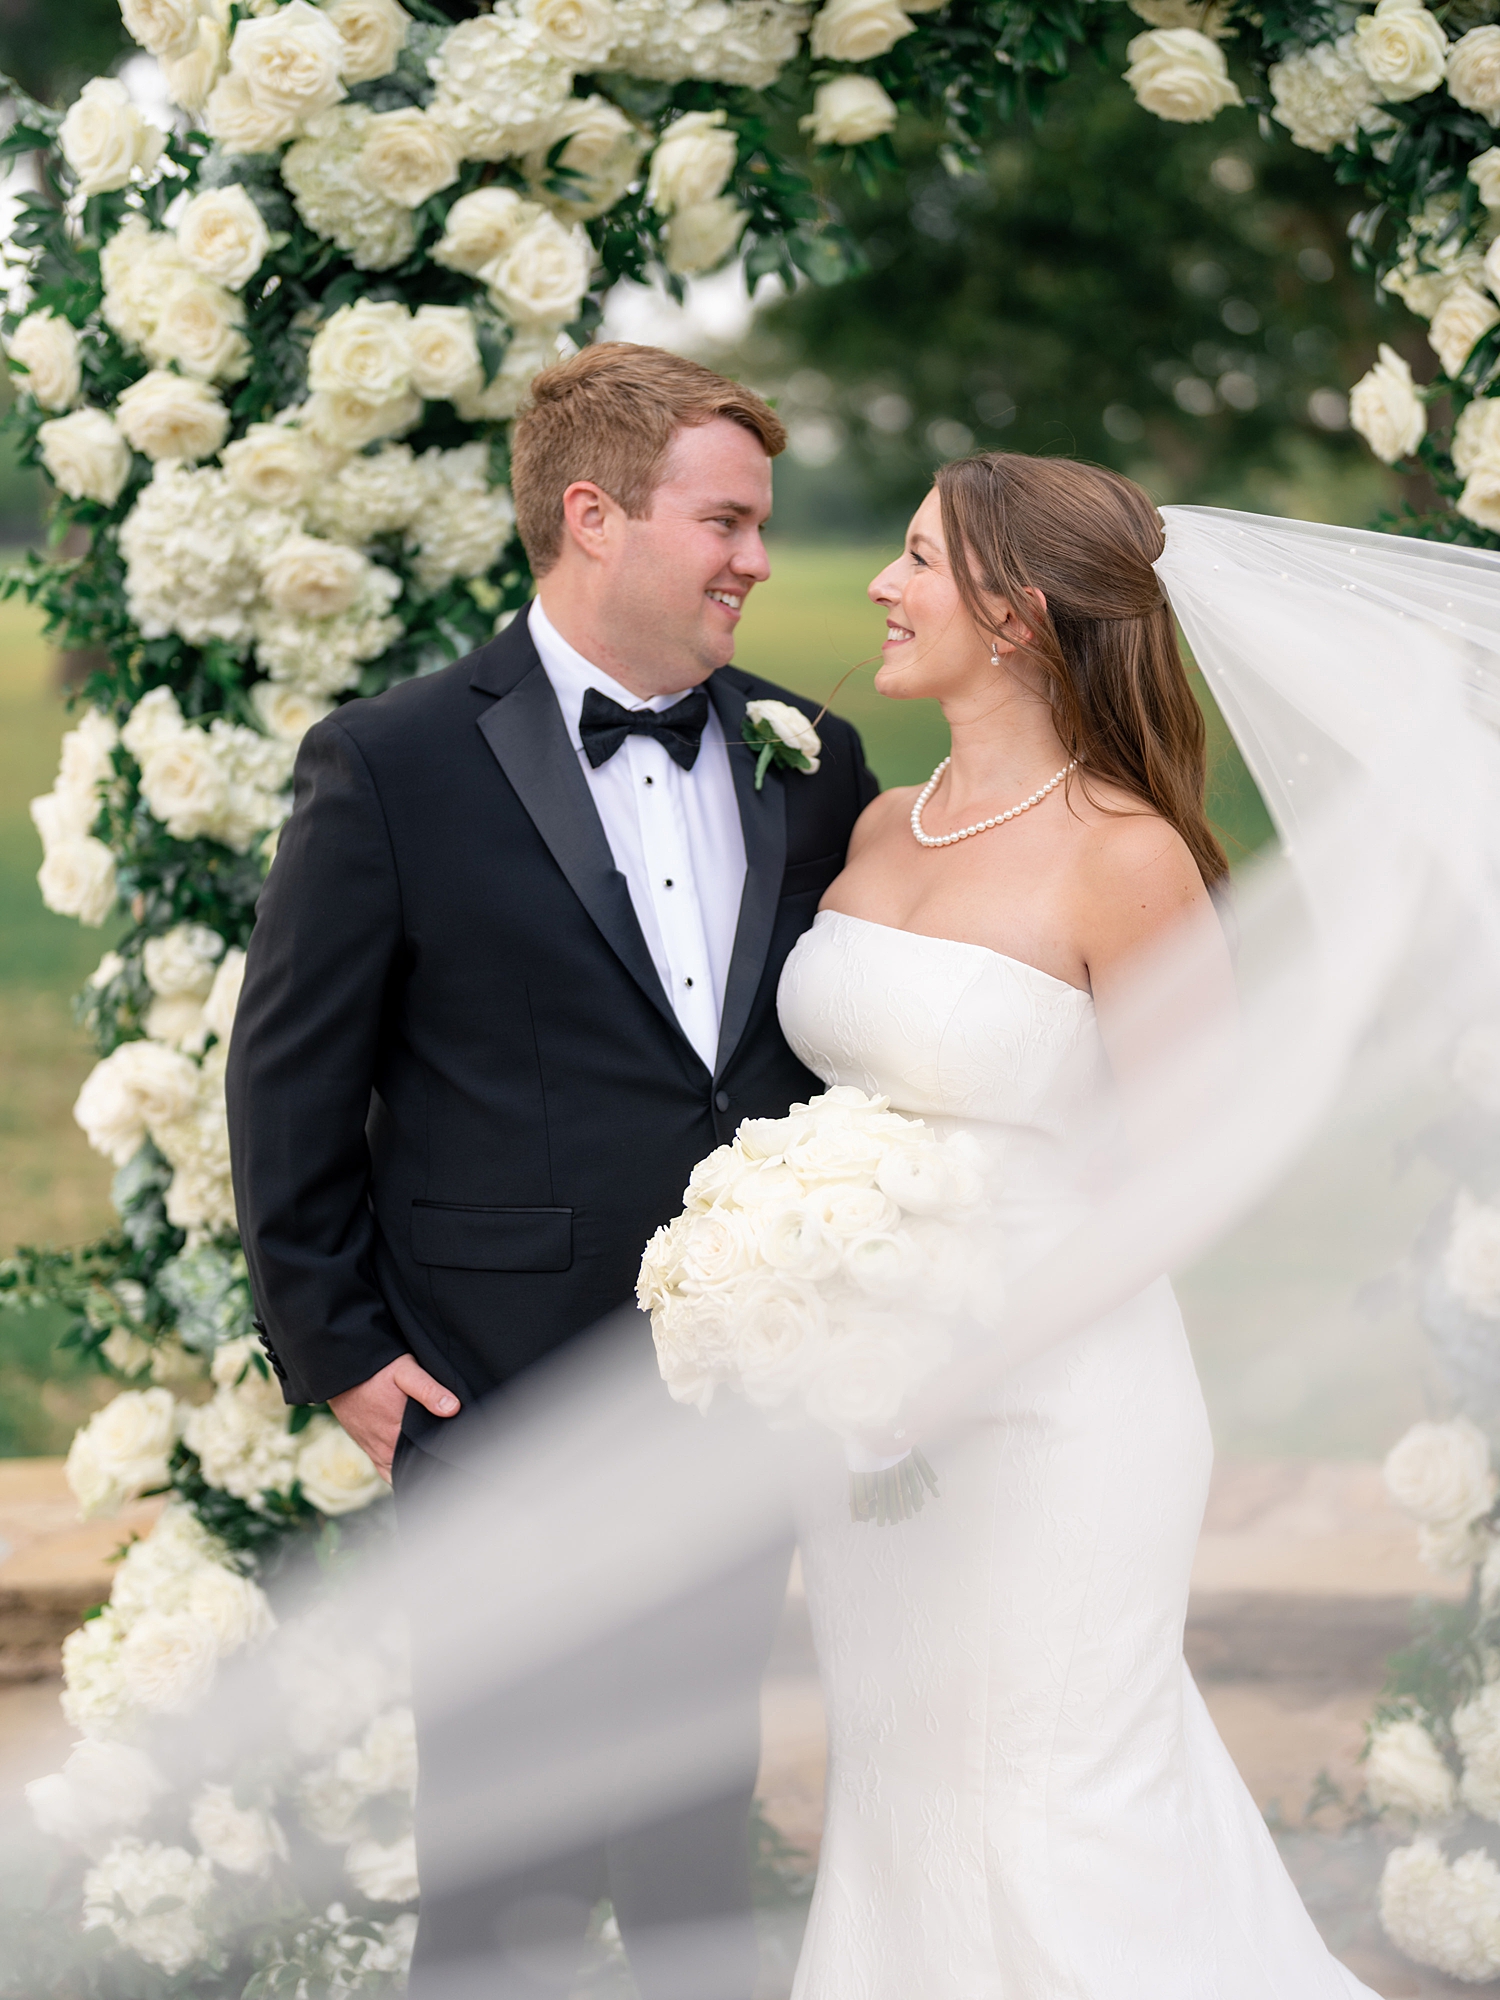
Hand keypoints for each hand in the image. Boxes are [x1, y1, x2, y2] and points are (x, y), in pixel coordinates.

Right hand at [329, 1355, 459, 1483]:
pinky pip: (386, 1471)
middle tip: (453, 1455)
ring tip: (437, 1463)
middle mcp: (385, 1447)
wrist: (342, 1374)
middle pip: (416, 1464)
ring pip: (401, 1470)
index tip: (460, 1451)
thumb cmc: (376, 1371)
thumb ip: (428, 1389)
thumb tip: (452, 1408)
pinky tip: (413, 1468)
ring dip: (416, 1468)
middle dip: (434, 1462)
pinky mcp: (369, 1449)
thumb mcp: (405, 1371)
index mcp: (396, 1432)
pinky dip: (399, 1472)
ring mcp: (375, 1450)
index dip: (445, 1454)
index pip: (428, 1454)